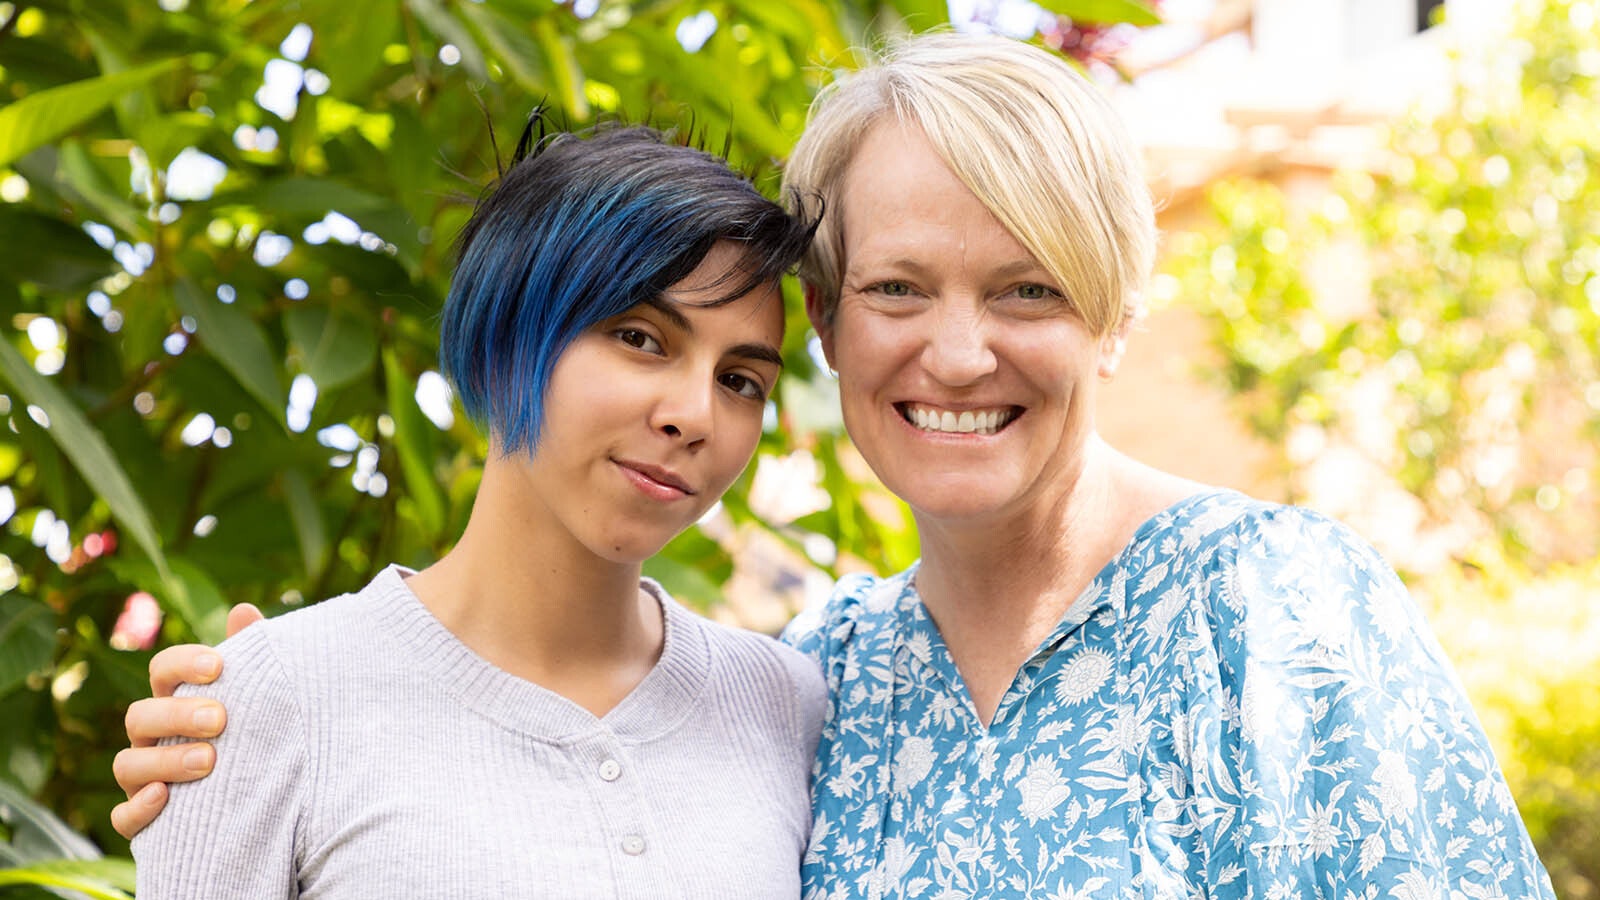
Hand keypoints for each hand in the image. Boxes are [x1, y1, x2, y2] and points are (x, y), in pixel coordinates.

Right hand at [109, 602, 264, 838]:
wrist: (270, 793)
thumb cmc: (255, 732)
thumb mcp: (261, 695)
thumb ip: (252, 656)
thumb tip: (243, 610)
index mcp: (176, 700)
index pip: (162, 670)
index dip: (183, 664)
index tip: (219, 665)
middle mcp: (152, 738)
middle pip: (140, 716)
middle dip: (176, 714)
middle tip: (220, 719)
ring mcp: (143, 779)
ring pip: (126, 765)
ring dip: (163, 761)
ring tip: (209, 761)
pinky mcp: (146, 820)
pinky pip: (122, 818)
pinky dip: (137, 809)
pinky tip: (164, 797)